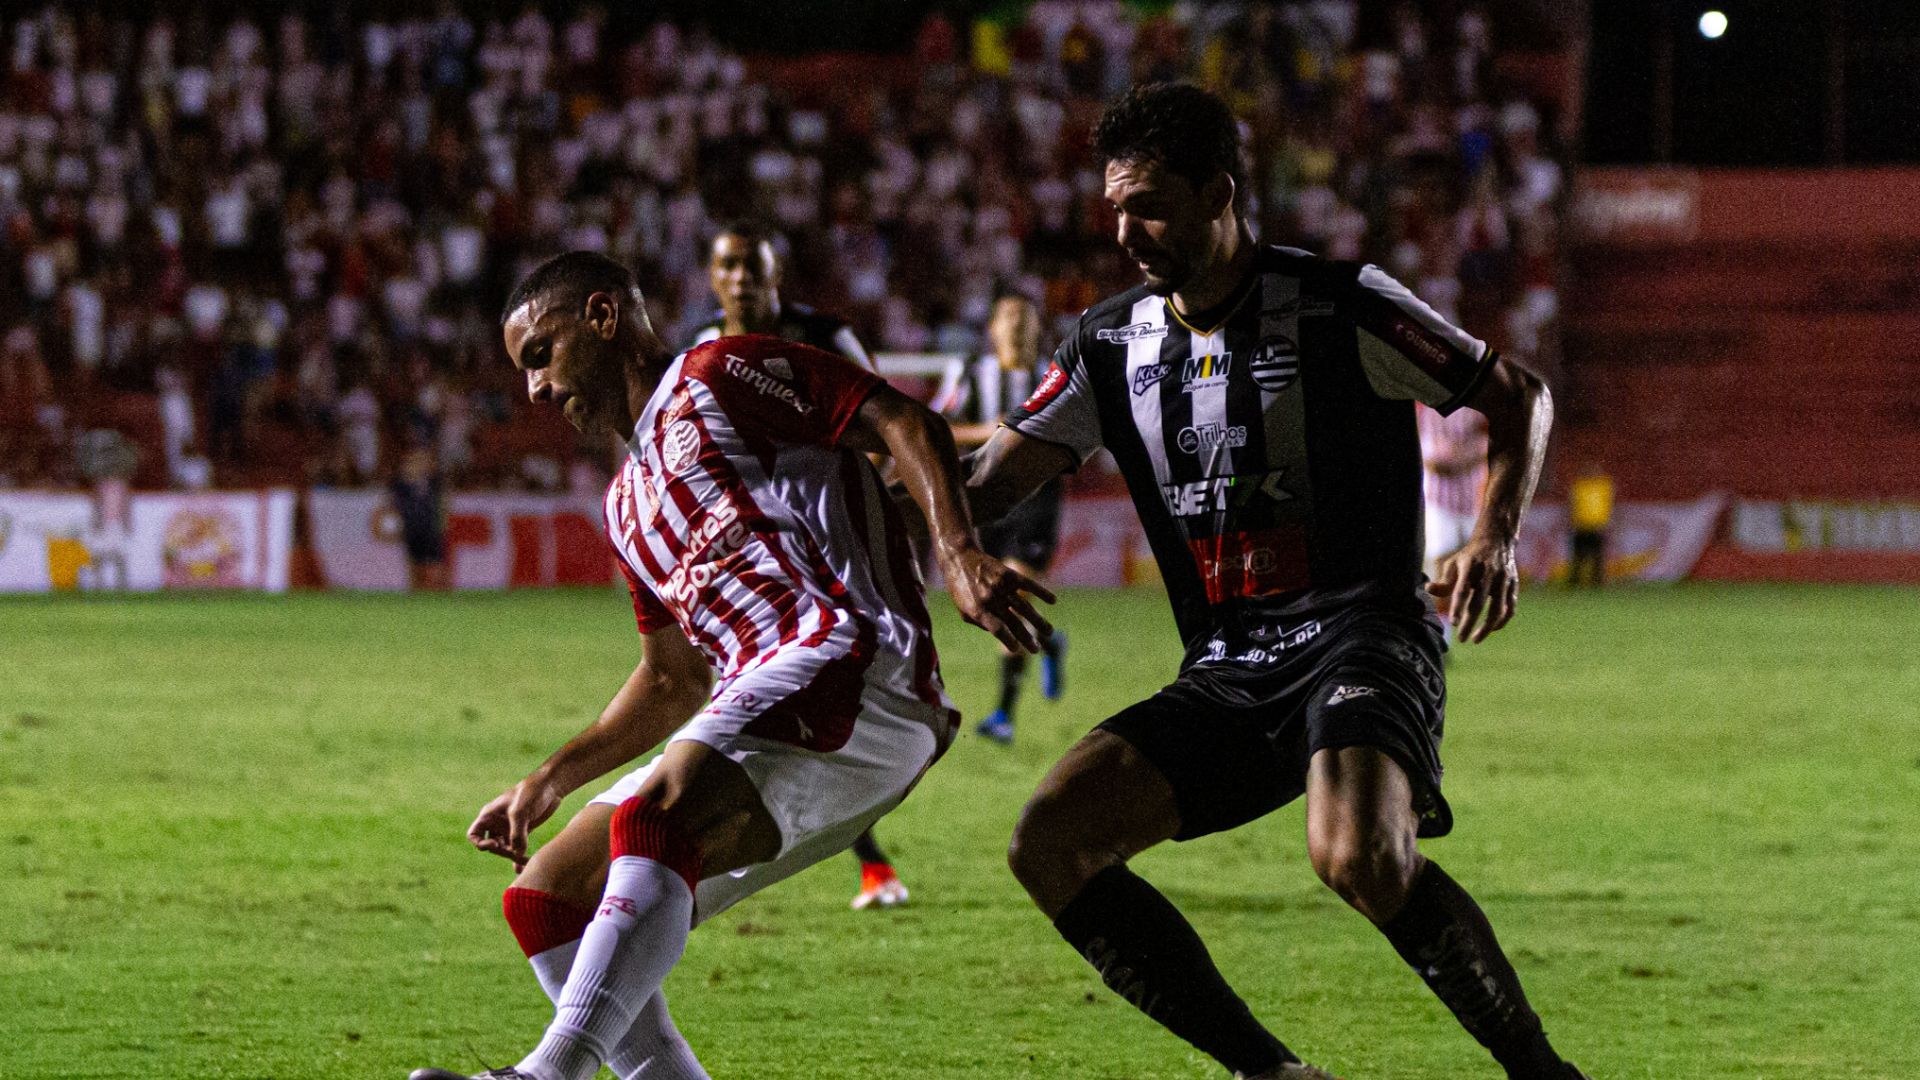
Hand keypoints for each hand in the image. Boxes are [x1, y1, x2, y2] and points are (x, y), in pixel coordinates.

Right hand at [467, 775, 565, 869]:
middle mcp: (497, 822)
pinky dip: (519, 857)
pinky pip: (517, 848)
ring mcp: (510, 827)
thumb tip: (516, 854)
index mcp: (490, 814)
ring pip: (505, 848)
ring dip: (512, 857)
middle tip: (516, 853)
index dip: (480, 843)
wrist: (551, 785)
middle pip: (491, 845)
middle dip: (501, 852)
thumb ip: (517, 833)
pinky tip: (524, 867)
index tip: (495, 844)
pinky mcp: (524, 831)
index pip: (474, 834)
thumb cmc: (532, 792)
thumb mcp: (521, 810)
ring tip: (526, 863)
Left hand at [939, 544, 1057, 652]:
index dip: (1009, 641)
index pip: (997, 630)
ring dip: (1039, 621)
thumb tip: (1001, 632)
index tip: (1017, 649)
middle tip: (1037, 650)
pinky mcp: (1008, 574)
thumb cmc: (960, 587)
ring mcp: (1001, 586)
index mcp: (977, 610)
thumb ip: (980, 622)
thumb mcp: (962, 608)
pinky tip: (1053, 601)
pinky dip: (1042, 592)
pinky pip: (1028, 585)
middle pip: (1014, 623)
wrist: (959, 557)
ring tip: (1049, 632)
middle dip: (1027, 638)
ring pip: (1024, 607)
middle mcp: (990, 599)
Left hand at [1426, 536, 1519, 643]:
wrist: (1496, 540)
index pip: (1463, 590)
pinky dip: (1502, 621)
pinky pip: (1510, 608)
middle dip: (1469, 623)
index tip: (1452, 623)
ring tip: (1475, 639)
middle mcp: (1489, 573)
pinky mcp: (1513, 585)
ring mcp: (1503, 580)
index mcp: (1470, 566)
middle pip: (1479, 603)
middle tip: (1461, 639)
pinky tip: (1490, 629)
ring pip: (1498, 609)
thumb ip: (1443, 580)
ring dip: (1487, 628)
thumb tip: (1429, 590)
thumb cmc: (1470, 556)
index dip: (1458, 607)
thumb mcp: (1454, 563)